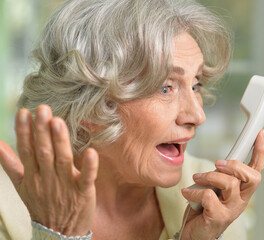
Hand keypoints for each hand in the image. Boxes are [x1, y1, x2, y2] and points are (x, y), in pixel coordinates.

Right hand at [0, 105, 98, 235]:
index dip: (25, 131)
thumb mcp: (22, 185)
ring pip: (62, 161)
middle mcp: (48, 178)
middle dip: (42, 131)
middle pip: (43, 152)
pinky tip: (90, 152)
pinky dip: (89, 166)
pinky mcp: (83, 192)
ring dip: (60, 142)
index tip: (24, 112)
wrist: (58, 233)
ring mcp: (66, 185)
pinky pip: (87, 177)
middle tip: (43, 109)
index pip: (26, 150)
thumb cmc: (41, 204)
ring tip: (58, 122)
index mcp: (33, 175)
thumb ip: (11, 163)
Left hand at [180, 130, 263, 238]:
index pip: (257, 169)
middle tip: (217, 163)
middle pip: (252, 176)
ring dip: (209, 176)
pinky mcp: (218, 217)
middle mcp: (242, 200)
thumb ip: (220, 176)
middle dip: (234, 165)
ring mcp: (232, 210)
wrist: (195, 235)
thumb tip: (220, 163)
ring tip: (196, 179)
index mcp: (242, 190)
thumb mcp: (215, 188)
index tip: (260, 133)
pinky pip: (209, 196)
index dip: (260, 151)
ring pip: (229, 183)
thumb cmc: (204, 209)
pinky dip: (194, 192)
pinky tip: (187, 193)